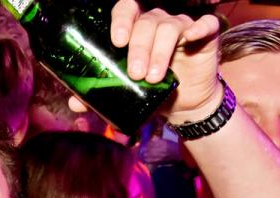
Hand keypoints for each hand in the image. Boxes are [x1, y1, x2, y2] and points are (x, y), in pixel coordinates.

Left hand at [108, 0, 221, 122]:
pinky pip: (205, 24)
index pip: (126, 11)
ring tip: (153, 78)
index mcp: (136, 30)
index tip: (116, 42)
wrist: (184, 104)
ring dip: (159, 52)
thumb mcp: (125, 95)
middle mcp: (157, 23)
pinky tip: (191, 38)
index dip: (121, 20)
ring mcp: (182, 27)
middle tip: (135, 73)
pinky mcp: (205, 35)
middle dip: (139, 47)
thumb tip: (74, 103)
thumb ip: (100, 95)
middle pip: (146, 22)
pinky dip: (199, 28)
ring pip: (169, 27)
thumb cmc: (151, 91)